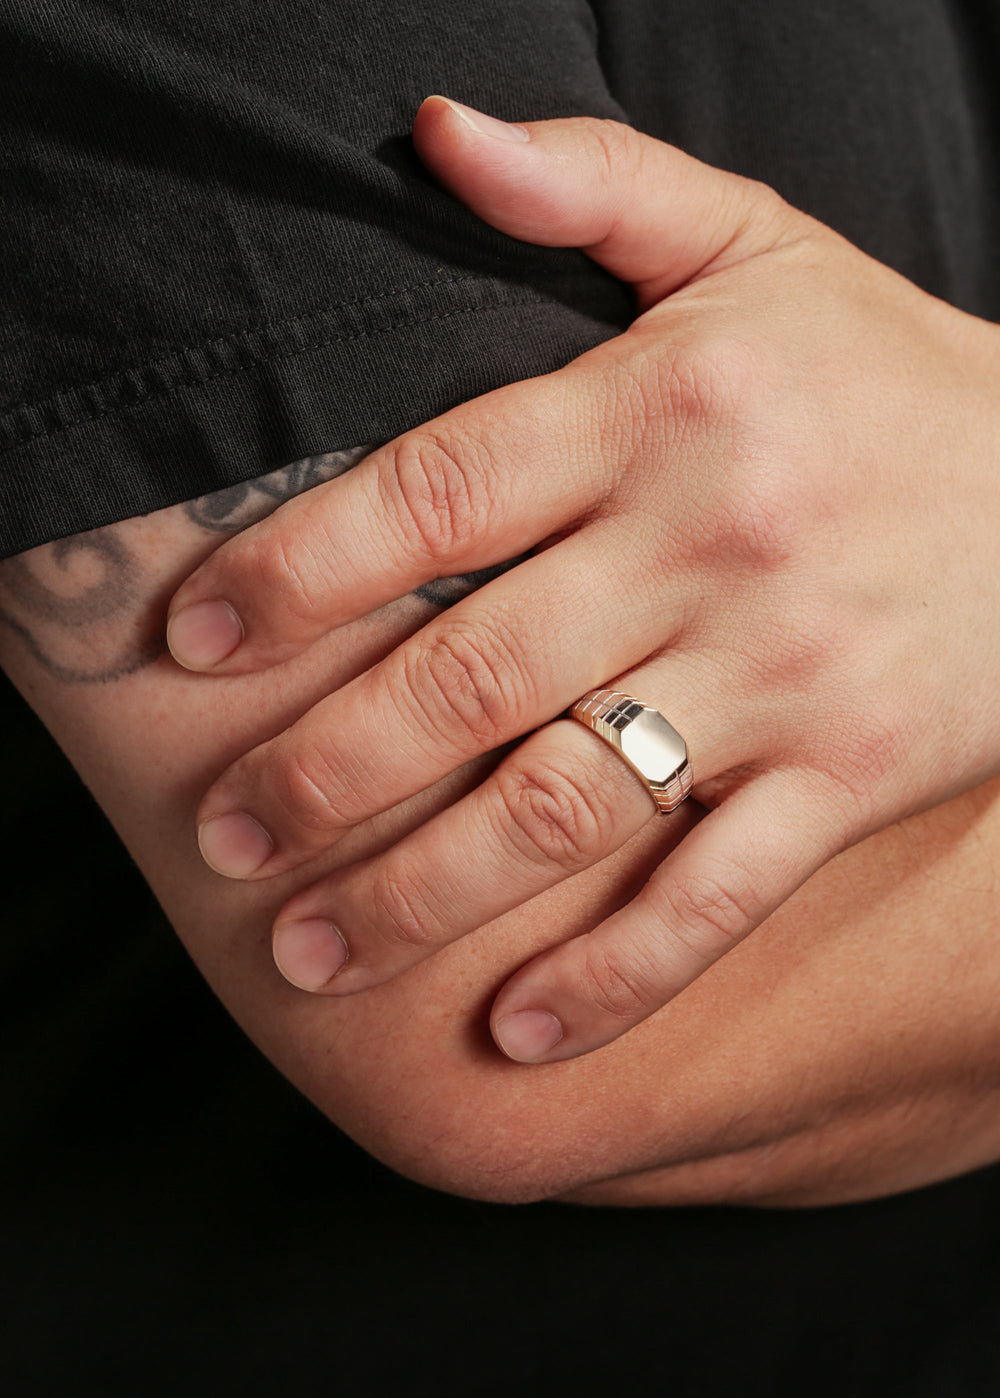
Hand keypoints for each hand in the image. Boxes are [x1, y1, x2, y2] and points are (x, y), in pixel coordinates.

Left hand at [165, 99, 999, 1064]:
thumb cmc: (876, 372)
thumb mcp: (750, 246)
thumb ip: (592, 181)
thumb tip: (431, 133)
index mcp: (663, 407)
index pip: (440, 486)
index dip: (303, 566)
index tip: (203, 636)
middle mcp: (714, 546)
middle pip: (477, 671)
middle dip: (329, 764)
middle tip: (229, 830)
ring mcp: (788, 676)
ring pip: (575, 801)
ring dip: (427, 890)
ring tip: (312, 950)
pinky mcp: (853, 778)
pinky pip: (717, 897)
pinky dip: (615, 977)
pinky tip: (515, 1034)